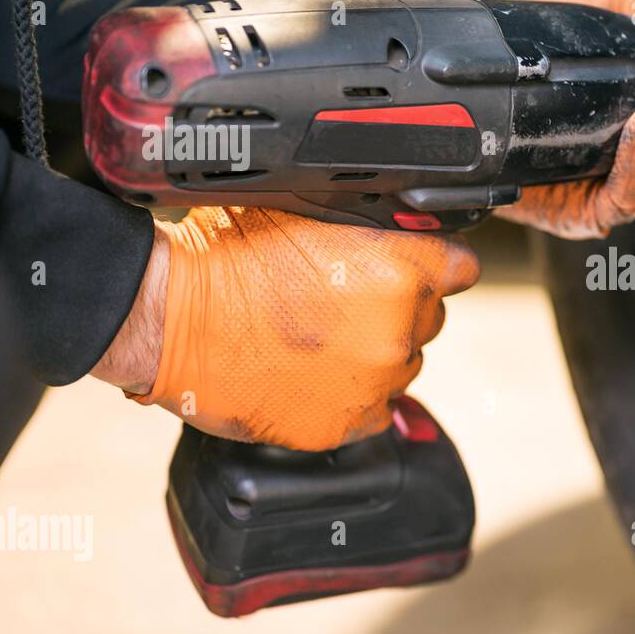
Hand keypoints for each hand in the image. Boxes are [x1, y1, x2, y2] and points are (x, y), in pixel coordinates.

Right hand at [92, 208, 477, 450]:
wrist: (172, 318)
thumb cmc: (228, 256)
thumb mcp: (307, 211)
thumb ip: (370, 227)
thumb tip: (401, 231)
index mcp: (403, 267)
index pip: (462, 269)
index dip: (436, 265)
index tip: (418, 270)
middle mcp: (400, 326)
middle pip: (429, 317)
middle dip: (398, 310)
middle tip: (343, 303)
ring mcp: (377, 379)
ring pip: (403, 364)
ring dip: (375, 354)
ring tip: (319, 340)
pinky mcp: (350, 423)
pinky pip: (375, 409)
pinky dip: (353, 397)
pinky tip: (313, 376)